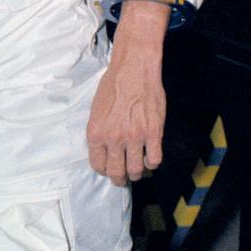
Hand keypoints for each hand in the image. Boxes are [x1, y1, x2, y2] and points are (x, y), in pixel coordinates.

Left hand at [86, 0, 168, 184]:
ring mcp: (135, 137)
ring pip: (136, 170)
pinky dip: (152, 163)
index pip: (97, 165)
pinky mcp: (153, 133)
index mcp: (96, 133)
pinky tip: (150, 158)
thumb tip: (103, 148)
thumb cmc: (113, 85)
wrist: (133, 70)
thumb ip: (99, 131)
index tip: (108, 170)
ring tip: (137, 172)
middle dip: (119, 179)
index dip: (103, 171)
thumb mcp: (95, 110)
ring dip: (136, 174)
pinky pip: (154, 159)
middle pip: (116, 172)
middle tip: (122, 180)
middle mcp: (114, 139)